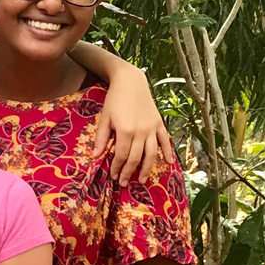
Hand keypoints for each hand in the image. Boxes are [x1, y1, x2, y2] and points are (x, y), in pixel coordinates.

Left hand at [89, 70, 174, 185]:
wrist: (130, 82)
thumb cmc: (114, 99)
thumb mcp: (104, 118)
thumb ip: (101, 138)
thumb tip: (95, 156)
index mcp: (125, 131)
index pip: (121, 155)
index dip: (116, 167)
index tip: (113, 176)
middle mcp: (141, 131)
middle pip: (136, 158)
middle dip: (129, 172)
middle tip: (124, 182)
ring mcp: (152, 128)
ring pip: (151, 153)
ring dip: (147, 168)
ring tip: (143, 180)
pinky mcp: (159, 123)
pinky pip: (165, 140)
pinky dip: (167, 152)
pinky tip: (168, 163)